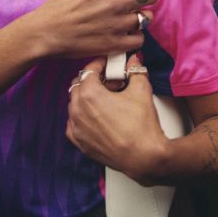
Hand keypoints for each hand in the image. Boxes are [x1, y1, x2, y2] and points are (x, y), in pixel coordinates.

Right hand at [26, 0, 156, 60]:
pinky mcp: (115, 43)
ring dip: (142, 17)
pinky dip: (135, 37)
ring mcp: (117, 24)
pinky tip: (126, 34)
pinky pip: (139, 39)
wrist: (47, 33)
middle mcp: (116, 2)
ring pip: (146, 18)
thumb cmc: (58, 6)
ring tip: (133, 18)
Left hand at [66, 54, 169, 185]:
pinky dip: (82, 117)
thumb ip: (135, 70)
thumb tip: (134, 61)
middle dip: (93, 80)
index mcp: (90, 95)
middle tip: (110, 82)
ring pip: (75, 104)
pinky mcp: (80, 143)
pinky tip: (98, 117)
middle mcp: (78, 111)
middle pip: (79, 85)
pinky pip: (74, 123)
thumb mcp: (141, 90)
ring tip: (107, 100)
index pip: (89, 70)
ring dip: (87, 98)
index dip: (99, 64)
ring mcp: (77, 128)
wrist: (144, 157)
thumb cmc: (142, 127)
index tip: (107, 64)